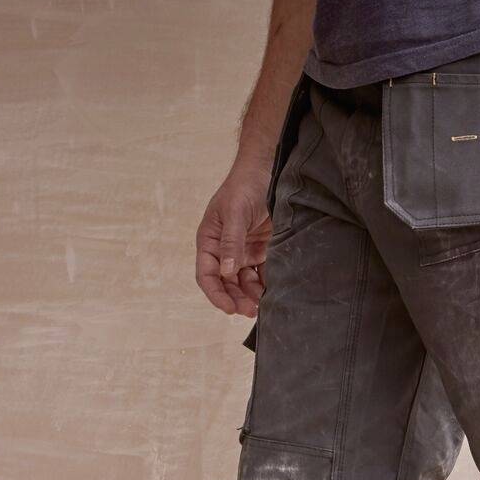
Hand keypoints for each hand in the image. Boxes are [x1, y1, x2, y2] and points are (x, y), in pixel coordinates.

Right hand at [195, 158, 271, 317]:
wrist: (268, 169)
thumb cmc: (244, 185)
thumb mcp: (234, 212)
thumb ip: (231, 241)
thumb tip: (226, 271)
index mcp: (209, 240)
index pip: (206, 274)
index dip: (216, 294)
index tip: (229, 308)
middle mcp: (224, 249)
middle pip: (226, 283)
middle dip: (236, 298)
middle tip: (250, 311)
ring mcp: (244, 250)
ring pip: (244, 282)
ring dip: (251, 295)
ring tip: (263, 306)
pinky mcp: (263, 249)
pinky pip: (262, 273)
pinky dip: (265, 285)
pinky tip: (273, 293)